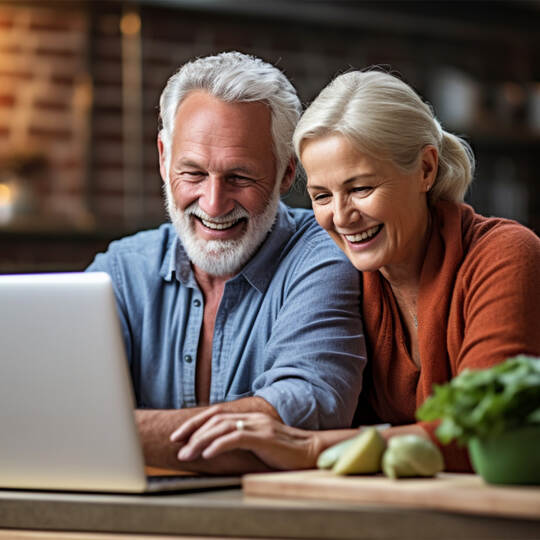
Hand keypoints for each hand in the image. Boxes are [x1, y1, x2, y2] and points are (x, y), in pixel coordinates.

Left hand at [170, 410, 321, 470]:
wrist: (310, 452)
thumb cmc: (283, 452)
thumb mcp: (257, 443)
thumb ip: (239, 440)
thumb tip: (214, 448)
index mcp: (248, 416)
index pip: (215, 414)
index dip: (195, 423)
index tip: (178, 436)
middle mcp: (251, 416)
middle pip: (215, 418)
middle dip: (192, 431)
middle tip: (177, 446)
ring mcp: (257, 425)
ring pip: (222, 427)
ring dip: (201, 441)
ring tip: (187, 454)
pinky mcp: (264, 436)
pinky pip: (236, 438)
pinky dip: (219, 445)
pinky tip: (207, 454)